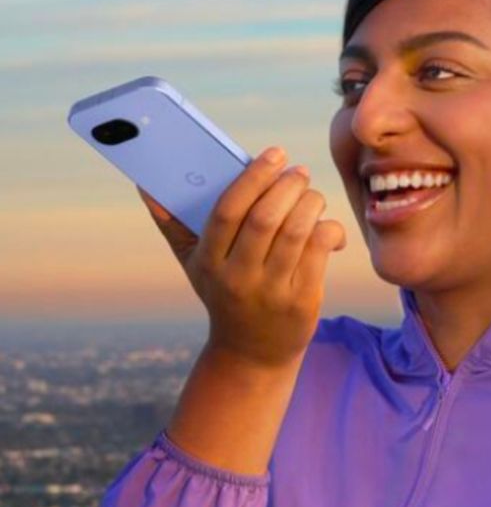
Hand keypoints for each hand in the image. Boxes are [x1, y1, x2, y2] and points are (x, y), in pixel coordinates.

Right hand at [137, 147, 346, 367]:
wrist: (252, 352)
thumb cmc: (225, 295)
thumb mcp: (194, 266)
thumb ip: (173, 225)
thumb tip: (145, 184)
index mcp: (209, 262)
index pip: (228, 212)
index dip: (254, 177)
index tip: (275, 154)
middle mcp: (238, 278)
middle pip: (266, 219)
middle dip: (288, 186)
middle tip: (298, 172)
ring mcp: (272, 292)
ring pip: (297, 232)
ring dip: (311, 204)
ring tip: (312, 194)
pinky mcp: (302, 302)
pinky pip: (320, 252)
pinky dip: (328, 230)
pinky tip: (325, 225)